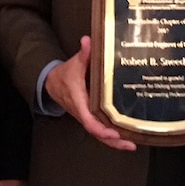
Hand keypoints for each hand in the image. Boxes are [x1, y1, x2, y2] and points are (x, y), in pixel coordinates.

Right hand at [44, 35, 135, 150]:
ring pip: (99, 134)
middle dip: (112, 140)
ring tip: (131, 144)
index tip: (113, 132)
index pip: (88, 119)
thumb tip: (88, 41)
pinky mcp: (90, 118)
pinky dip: (111, 136)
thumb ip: (83, 53)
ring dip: (114, 141)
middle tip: (129, 143)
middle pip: (96, 132)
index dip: (100, 128)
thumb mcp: (74, 63)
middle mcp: (83, 112)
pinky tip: (126, 137)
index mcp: (79, 100)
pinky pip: (100, 130)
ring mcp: (87, 117)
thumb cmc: (65, 75)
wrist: (53, 83)